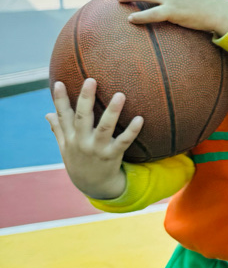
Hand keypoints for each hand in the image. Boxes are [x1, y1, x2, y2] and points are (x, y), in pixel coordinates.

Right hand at [45, 79, 141, 198]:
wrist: (93, 187)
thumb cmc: (79, 161)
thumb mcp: (65, 147)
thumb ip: (58, 129)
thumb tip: (47, 113)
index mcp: (70, 137)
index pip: (62, 115)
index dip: (59, 99)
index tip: (58, 82)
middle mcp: (82, 142)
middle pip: (82, 117)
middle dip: (86, 99)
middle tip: (91, 80)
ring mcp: (97, 149)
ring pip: (104, 128)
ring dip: (112, 112)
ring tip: (120, 94)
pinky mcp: (113, 156)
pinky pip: (123, 142)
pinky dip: (132, 131)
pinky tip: (140, 118)